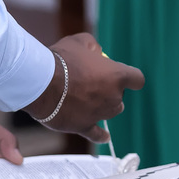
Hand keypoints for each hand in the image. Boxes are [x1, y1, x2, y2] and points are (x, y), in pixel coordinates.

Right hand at [25, 33, 144, 143]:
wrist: (41, 82)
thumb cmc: (61, 60)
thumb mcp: (79, 42)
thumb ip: (93, 46)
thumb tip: (96, 52)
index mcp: (117, 75)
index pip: (137, 79)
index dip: (130, 77)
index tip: (122, 75)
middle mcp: (113, 97)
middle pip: (120, 97)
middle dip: (110, 92)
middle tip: (91, 84)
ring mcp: (100, 114)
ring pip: (109, 112)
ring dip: (102, 107)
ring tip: (86, 99)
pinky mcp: (84, 127)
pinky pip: (97, 135)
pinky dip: (100, 136)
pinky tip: (104, 136)